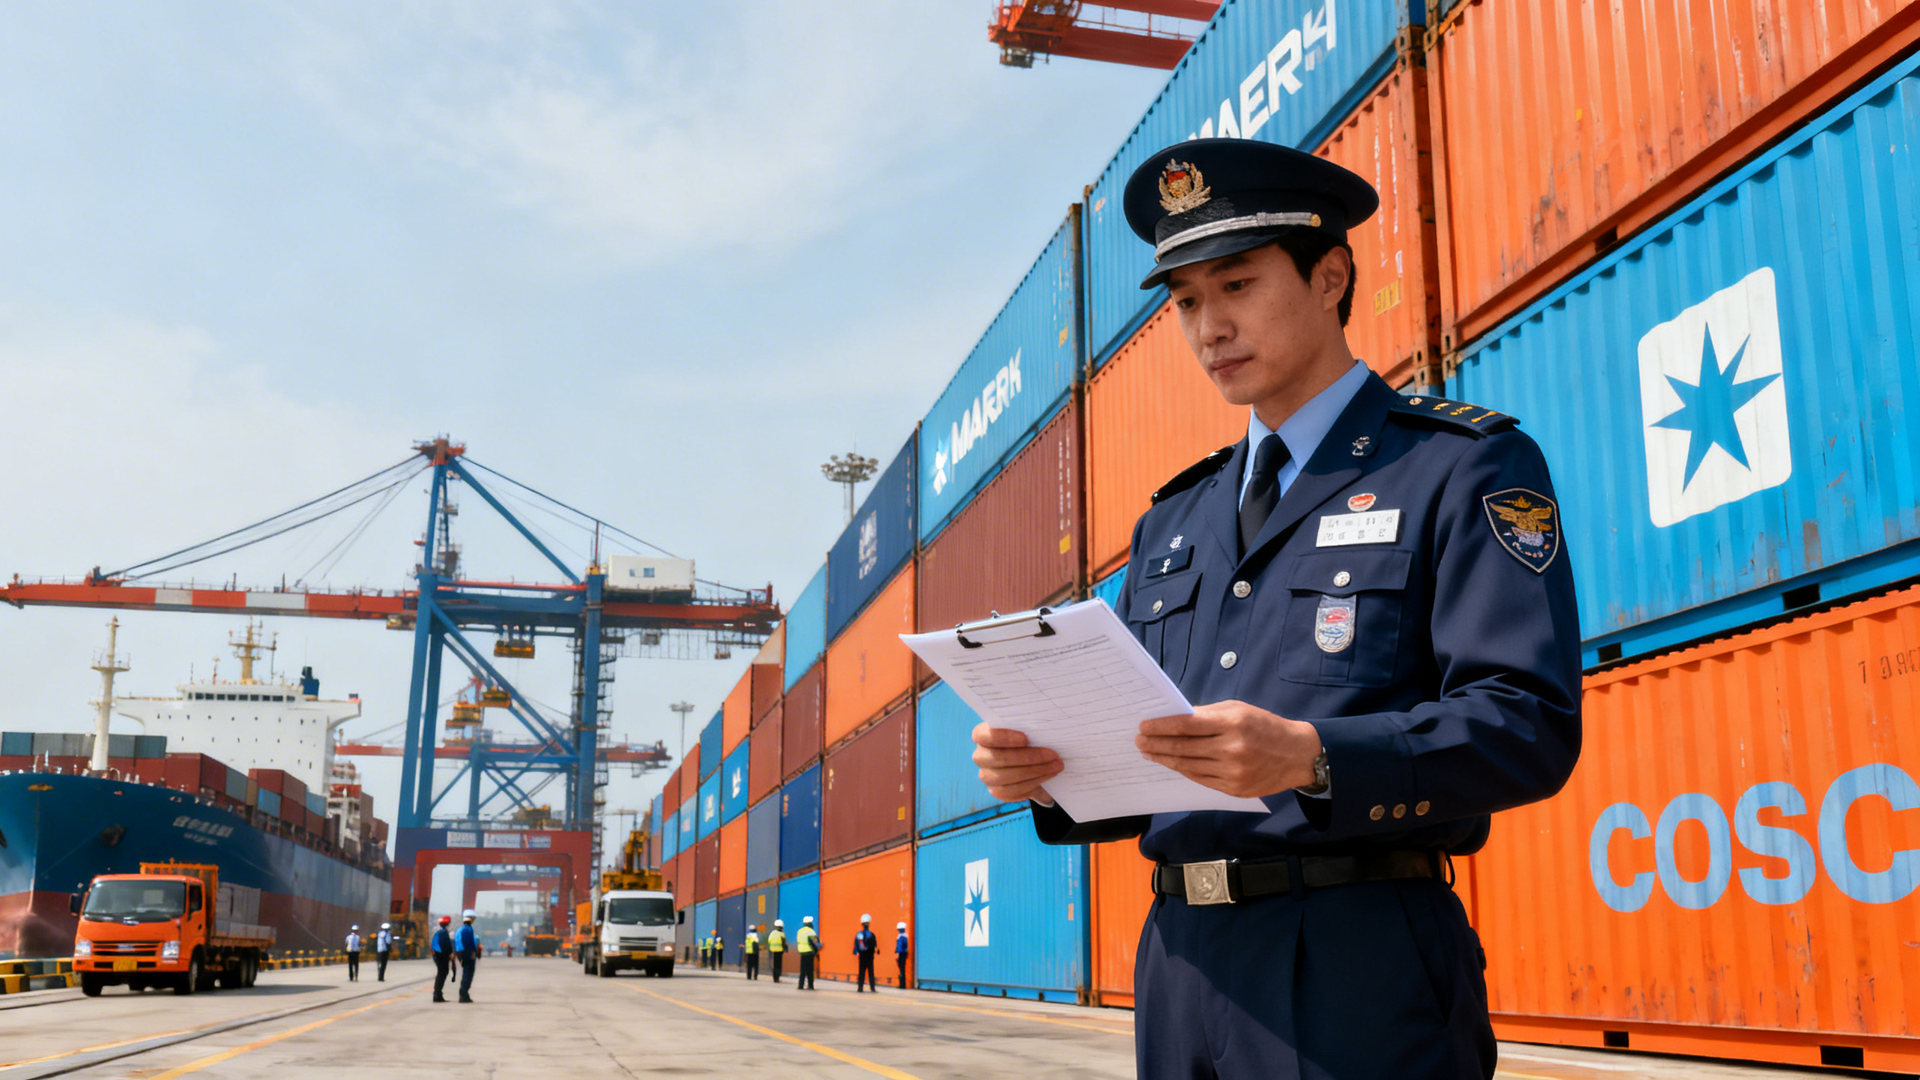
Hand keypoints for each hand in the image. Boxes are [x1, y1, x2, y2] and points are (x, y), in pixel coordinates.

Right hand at [971, 723, 1062, 806]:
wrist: (1029, 762)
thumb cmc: (1027, 740)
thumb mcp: (1026, 730)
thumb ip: (1029, 728)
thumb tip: (1046, 728)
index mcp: (982, 736)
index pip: (984, 735)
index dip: (1003, 737)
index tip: (1025, 738)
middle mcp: (980, 756)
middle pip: (1000, 758)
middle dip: (1029, 757)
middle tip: (1053, 755)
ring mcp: (986, 775)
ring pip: (1007, 777)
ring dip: (1035, 771)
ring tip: (1055, 766)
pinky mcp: (996, 791)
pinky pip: (1013, 791)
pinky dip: (1033, 783)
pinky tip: (1047, 776)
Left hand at [1135, 700, 1321, 797]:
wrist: (1298, 755)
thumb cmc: (1265, 726)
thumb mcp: (1238, 710)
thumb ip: (1207, 715)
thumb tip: (1176, 719)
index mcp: (1233, 724)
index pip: (1187, 725)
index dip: (1162, 726)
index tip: (1144, 726)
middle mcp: (1232, 749)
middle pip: (1184, 748)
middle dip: (1157, 744)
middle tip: (1140, 741)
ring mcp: (1233, 772)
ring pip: (1189, 766)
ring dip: (1165, 759)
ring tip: (1150, 752)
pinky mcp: (1234, 789)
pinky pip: (1200, 779)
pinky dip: (1183, 770)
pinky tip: (1172, 763)